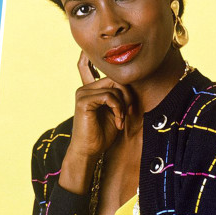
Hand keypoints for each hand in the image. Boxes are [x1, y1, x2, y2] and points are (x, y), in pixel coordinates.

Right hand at [58, 52, 133, 193]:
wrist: (89, 151)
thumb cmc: (102, 134)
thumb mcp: (115, 111)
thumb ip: (119, 96)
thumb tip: (133, 81)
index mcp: (91, 88)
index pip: (97, 68)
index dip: (104, 64)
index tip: (108, 68)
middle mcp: (85, 88)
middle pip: (115, 79)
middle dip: (127, 95)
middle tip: (130, 112)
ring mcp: (82, 93)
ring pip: (114, 88)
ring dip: (123, 106)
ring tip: (121, 120)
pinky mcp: (83, 101)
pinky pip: (109, 97)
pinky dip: (118, 110)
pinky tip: (117, 122)